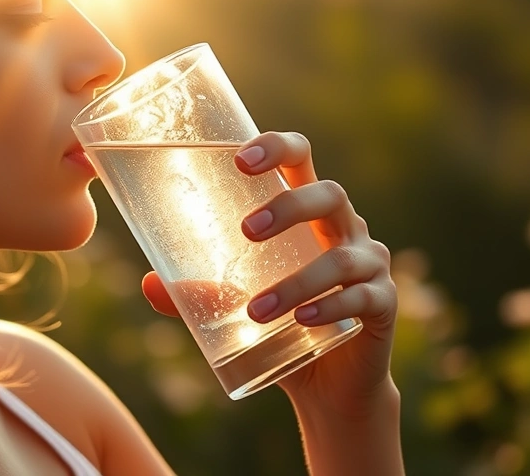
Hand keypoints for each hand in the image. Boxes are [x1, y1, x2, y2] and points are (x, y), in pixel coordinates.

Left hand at [141, 131, 397, 416]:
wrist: (329, 382)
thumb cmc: (281, 323)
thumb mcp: (235, 304)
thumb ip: (198, 291)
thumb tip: (147, 283)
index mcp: (309, 212)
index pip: (301, 159)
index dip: (277, 147)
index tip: (240, 160)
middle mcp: (344, 229)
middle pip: (328, 194)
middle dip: (288, 207)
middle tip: (246, 231)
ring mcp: (369, 264)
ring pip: (340, 258)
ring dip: (295, 282)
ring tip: (255, 310)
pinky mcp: (382, 304)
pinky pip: (361, 297)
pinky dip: (329, 307)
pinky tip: (302, 319)